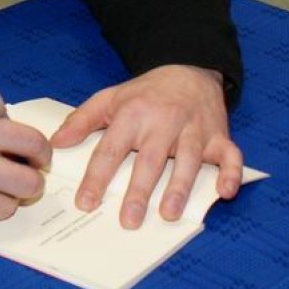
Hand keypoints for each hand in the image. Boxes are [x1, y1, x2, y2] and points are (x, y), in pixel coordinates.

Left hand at [50, 65, 240, 228]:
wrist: (189, 68)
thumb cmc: (146, 93)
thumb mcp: (109, 98)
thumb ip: (82, 120)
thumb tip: (57, 142)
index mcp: (133, 114)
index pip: (110, 149)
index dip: (97, 177)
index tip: (86, 202)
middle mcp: (164, 122)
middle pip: (149, 160)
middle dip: (138, 191)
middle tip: (128, 220)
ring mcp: (194, 129)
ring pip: (188, 161)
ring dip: (179, 188)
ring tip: (168, 214)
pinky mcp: (219, 135)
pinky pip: (230, 155)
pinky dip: (231, 173)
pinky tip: (224, 192)